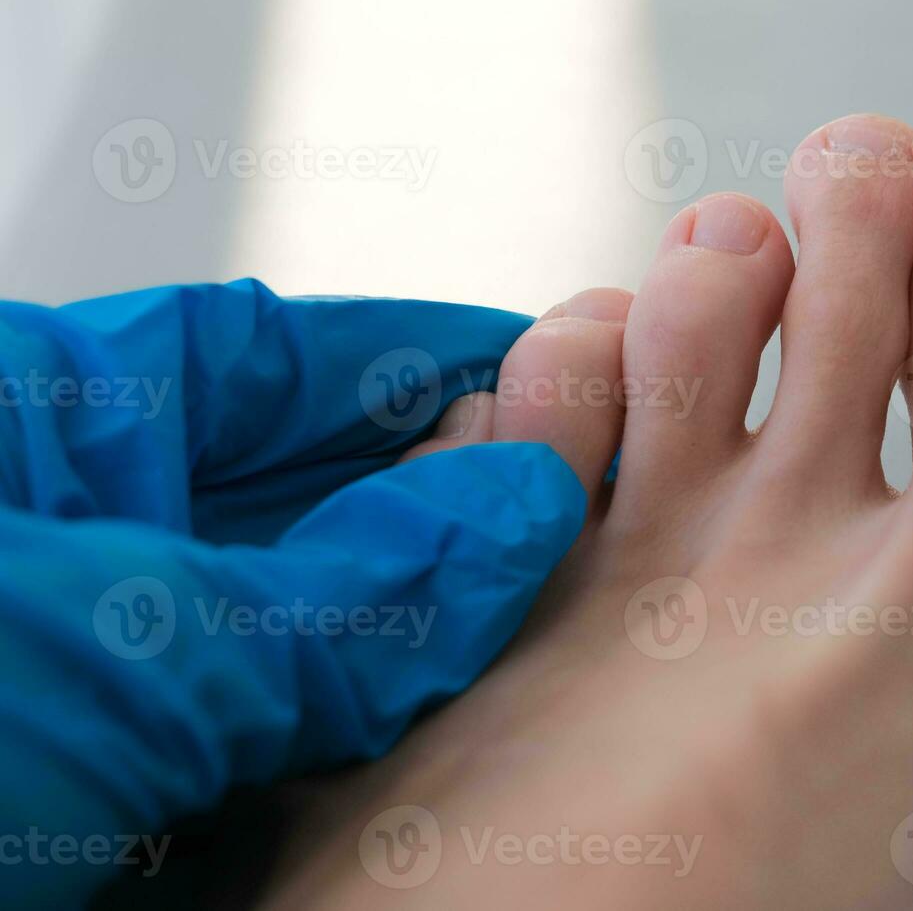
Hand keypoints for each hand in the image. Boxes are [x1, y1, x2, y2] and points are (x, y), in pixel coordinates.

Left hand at [0, 280, 587, 904]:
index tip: (553, 366)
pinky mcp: (111, 821)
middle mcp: (61, 552)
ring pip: (304, 646)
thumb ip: (334, 589)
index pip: (265, 363)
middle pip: (305, 503)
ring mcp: (90, 691)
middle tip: (591, 516)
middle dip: (446, 508)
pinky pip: (277, 772)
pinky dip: (367, 771)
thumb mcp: (98, 645)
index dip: (418, 357)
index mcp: (25, 433)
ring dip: (422, 649)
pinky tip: (451, 757)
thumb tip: (520, 507)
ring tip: (555, 631)